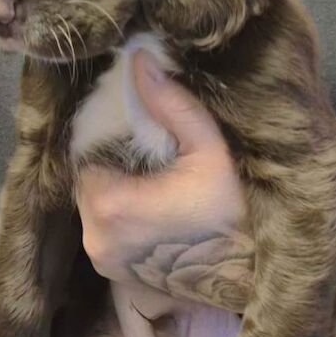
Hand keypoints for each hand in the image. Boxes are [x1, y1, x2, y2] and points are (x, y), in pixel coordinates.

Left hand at [76, 50, 245, 284]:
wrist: (248, 278)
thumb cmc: (232, 211)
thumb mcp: (208, 149)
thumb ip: (171, 105)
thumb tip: (139, 58)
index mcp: (110, 204)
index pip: (86, 155)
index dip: (110, 143)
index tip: (139, 140)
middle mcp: (95, 237)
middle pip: (88, 180)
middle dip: (112, 166)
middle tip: (149, 160)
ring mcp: (102, 259)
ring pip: (93, 206)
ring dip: (113, 191)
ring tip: (150, 184)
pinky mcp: (113, 273)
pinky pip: (103, 230)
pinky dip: (118, 217)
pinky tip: (150, 211)